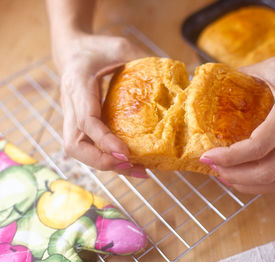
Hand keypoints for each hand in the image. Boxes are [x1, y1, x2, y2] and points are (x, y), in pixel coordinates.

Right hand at [55, 33, 147, 177]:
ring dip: (107, 165)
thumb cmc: (96, 48)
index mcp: (78, 85)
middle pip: (74, 145)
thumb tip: (171, 76)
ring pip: (80, 151)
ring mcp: (73, 118)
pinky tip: (132, 163)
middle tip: (132, 164)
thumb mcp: (119, 46)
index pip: (86, 120)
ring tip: (138, 170)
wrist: (72, 51)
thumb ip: (141, 59)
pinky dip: (108, 158)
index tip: (125, 152)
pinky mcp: (80, 125)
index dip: (104, 139)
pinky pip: (89, 147)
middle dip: (101, 161)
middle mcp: (71, 106)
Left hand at [201, 54, 274, 193]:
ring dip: (248, 185)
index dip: (229, 157)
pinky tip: (246, 175)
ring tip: (226, 176)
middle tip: (214, 169)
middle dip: (234, 176)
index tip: (208, 155)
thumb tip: (219, 78)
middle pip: (267, 172)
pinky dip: (262, 183)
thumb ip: (246, 74)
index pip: (258, 147)